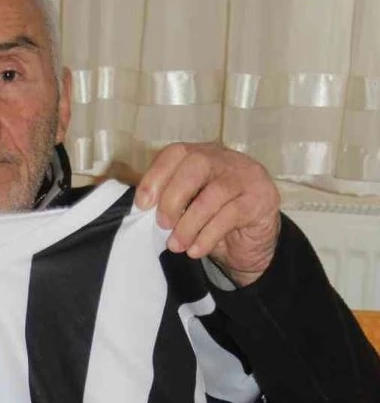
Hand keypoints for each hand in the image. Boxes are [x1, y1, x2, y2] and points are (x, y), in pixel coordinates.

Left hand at [134, 142, 280, 286]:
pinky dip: (208, 235)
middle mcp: (226, 159)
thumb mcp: (187, 209)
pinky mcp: (261, 199)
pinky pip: (231, 214)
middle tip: (163, 225)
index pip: (176, 152)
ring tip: (177, 245)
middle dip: (173, 197)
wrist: (252, 244)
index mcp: (203, 155)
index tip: (142, 205)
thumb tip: (140, 210)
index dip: (156, 176)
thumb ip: (169, 202)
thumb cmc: (213, 222)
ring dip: (189, 224)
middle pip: (196, 164)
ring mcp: (247, 177)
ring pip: (214, 193)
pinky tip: (196, 250)